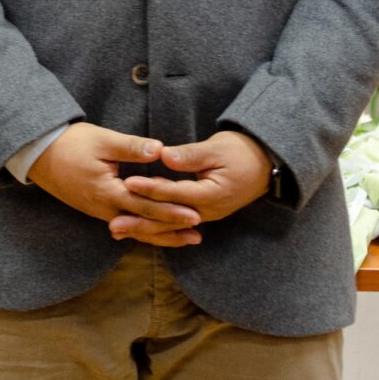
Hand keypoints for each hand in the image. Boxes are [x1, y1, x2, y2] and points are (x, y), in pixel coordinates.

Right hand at [28, 123, 203, 246]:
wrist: (38, 153)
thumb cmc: (70, 143)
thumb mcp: (101, 140)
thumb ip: (131, 147)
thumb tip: (160, 149)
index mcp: (107, 191)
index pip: (145, 205)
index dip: (171, 211)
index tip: (195, 214)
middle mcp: (104, 208)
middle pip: (143, 225)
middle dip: (171, 230)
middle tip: (197, 235)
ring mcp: (99, 211)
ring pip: (134, 229)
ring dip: (160, 235)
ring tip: (184, 239)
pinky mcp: (96, 209)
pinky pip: (124, 224)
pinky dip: (143, 230)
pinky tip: (154, 232)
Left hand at [111, 131, 270, 240]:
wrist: (265, 164)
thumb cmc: (241, 152)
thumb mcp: (217, 149)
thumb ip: (191, 155)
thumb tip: (165, 155)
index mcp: (211, 195)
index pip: (175, 194)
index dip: (150, 189)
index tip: (128, 184)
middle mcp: (207, 212)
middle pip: (169, 219)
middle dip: (140, 221)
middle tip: (113, 224)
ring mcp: (205, 215)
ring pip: (170, 225)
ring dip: (144, 228)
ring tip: (117, 230)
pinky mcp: (200, 213)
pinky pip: (175, 223)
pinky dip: (155, 226)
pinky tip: (136, 227)